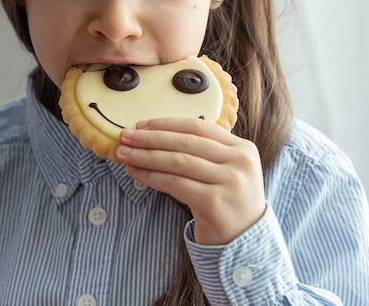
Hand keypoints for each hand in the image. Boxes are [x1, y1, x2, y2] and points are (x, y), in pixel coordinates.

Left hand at [116, 117, 265, 244]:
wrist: (245, 243)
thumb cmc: (226, 202)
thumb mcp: (224, 171)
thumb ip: (202, 152)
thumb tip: (152, 134)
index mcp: (242, 148)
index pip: (198, 126)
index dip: (166, 124)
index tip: (140, 124)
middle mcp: (239, 162)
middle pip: (185, 142)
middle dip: (150, 138)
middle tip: (125, 136)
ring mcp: (229, 182)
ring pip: (177, 161)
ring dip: (145, 156)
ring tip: (123, 154)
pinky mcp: (214, 203)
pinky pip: (175, 184)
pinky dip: (151, 176)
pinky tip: (135, 173)